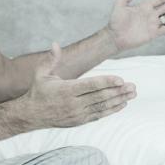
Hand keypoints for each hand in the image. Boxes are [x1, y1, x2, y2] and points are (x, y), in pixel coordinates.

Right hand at [21, 43, 136, 127]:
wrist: (31, 115)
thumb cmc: (38, 91)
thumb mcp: (40, 74)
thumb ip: (50, 59)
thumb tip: (55, 43)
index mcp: (66, 90)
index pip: (90, 85)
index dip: (106, 82)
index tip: (121, 79)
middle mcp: (73, 103)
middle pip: (100, 97)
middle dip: (118, 91)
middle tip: (133, 86)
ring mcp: (77, 114)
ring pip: (102, 107)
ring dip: (119, 100)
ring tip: (132, 94)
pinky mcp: (80, 121)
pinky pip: (99, 115)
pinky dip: (112, 110)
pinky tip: (123, 103)